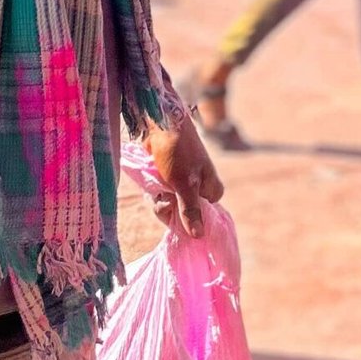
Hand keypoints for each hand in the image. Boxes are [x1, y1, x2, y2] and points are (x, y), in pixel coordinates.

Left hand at [145, 111, 223, 238]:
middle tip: (162, 197)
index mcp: (211, 189)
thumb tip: (199, 237)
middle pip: (182, 215)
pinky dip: (153, 192)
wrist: (159, 123)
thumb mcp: (185, 183)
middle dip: (168, 208)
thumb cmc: (178, 151)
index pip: (201, 219)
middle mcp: (198, 188)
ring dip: (158, 199)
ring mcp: (181, 184)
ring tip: (155, 187)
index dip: (186, 219)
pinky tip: (150, 185)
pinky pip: (160, 196)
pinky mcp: (167, 180)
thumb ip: (190, 210)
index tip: (176, 209)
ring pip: (168, 206)